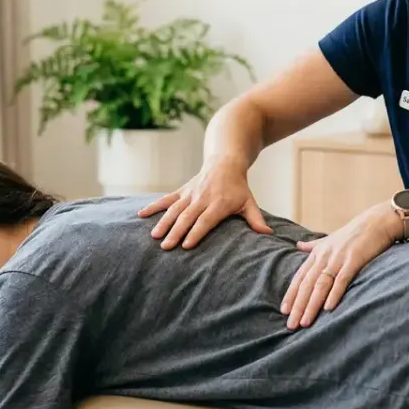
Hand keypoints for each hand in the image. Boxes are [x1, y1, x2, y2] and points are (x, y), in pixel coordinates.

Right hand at [137, 155, 273, 249]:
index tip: (186, 245)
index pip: (206, 220)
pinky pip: (166, 199)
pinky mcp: (182, 190)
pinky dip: (153, 206)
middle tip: (166, 247)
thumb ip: (256, 219)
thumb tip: (268, 235)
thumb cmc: (238, 187)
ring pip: (175, 209)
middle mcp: (202, 198)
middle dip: (176, 232)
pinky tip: (141, 214)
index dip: (196, 232)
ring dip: (164, 222)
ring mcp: (190, 193)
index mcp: (219, 203)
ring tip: (155, 237)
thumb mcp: (249, 202)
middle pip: (187, 217)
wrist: (225, 162)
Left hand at [281, 202, 399, 329]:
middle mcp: (324, 257)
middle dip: (298, 306)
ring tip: (305, 323)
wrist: (377, 221)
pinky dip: (334, 294)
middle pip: (307, 284)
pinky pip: (342, 279)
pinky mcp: (354, 260)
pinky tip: (328, 309)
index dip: (291, 294)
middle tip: (291, 325)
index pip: (300, 277)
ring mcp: (339, 258)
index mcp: (317, 253)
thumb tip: (298, 245)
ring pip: (320, 285)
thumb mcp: (329, 238)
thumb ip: (313, 245)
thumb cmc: (353, 233)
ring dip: (312, 305)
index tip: (284, 311)